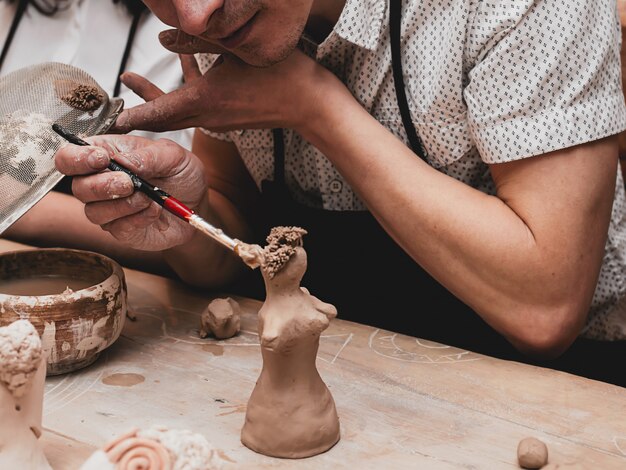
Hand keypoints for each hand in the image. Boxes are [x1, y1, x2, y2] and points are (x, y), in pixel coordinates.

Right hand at [54, 135, 208, 250]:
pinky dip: (138, 219)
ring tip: (148, 198)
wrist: (197, 203)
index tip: (101, 158)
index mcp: (106, 155)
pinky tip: (154, 210)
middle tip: (128, 183)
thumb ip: (149, 155)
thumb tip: (124, 161)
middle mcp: (100, 183)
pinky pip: (118, 229)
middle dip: (102, 185)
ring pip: (94, 212)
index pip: (70, 156)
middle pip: (77, 188)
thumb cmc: (180, 174)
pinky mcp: (122, 231)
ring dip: (123, 205)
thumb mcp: (173, 156)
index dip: (77, 158)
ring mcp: (109, 209)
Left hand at [112, 38, 340, 134]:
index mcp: (206, 102)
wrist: (309, 103)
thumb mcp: (238, 49)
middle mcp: (209, 116)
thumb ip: (198, 40)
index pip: (158, 114)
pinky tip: (179, 66)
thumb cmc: (280, 76)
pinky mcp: (227, 114)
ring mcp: (218, 118)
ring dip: (154, 99)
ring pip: (178, 111)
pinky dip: (182, 92)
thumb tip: (163, 36)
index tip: (108, 124)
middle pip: (162, 118)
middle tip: (108, 109)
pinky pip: (196, 105)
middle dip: (135, 112)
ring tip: (131, 78)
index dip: (130, 117)